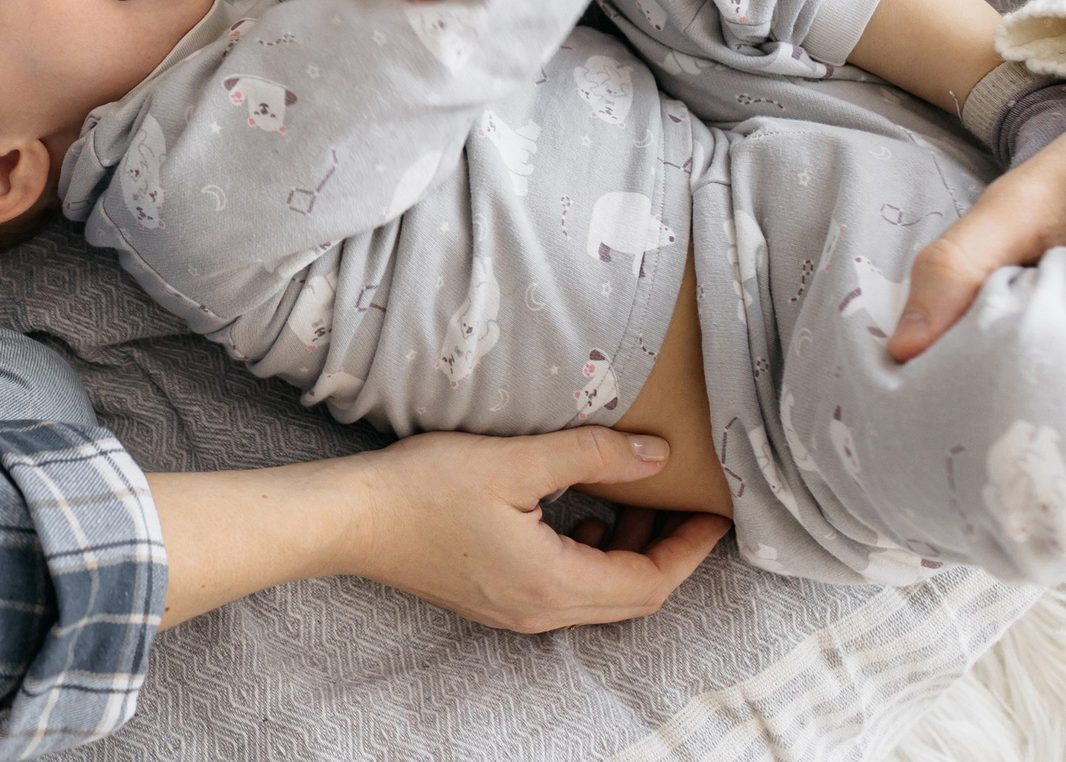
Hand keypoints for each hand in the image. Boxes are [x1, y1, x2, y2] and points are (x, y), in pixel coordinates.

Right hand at [335, 428, 729, 631]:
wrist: (351, 519)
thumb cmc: (425, 487)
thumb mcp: (516, 460)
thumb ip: (592, 456)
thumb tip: (657, 454)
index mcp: (554, 584)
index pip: (650, 583)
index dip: (689, 550)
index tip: (714, 513)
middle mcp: (540, 610)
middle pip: (631, 597)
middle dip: (668, 552)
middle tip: (686, 503)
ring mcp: (515, 610)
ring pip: (599, 595)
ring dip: (629, 554)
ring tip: (637, 499)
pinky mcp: (495, 599)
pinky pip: (567, 590)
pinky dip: (592, 557)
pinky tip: (581, 514)